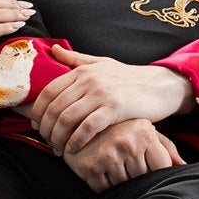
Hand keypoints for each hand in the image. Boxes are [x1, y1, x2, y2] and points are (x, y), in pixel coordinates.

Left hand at [29, 45, 191, 156]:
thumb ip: (76, 59)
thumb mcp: (102, 63)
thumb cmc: (129, 78)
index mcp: (82, 70)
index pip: (48, 91)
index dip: (38, 111)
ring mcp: (102, 93)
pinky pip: (87, 128)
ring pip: (67, 119)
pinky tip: (74, 149)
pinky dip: (76, 141)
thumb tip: (54, 49)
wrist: (161, 86)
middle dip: (47, 129)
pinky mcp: (115, 108)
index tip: (37, 126)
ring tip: (59, 149)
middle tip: (47, 142)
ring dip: (59, 138)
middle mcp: (89, 79)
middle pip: (55, 108)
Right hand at [66, 118, 185, 189]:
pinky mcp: (89, 167)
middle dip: (137, 176)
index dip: (155, 171)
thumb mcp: (145, 131)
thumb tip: (183, 167)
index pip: (162, 167)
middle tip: (126, 163)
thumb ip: (166, 148)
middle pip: (143, 178)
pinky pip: (104, 189)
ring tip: (113, 165)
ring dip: (120, 181)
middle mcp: (127, 143)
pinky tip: (101, 170)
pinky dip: (105, 185)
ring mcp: (107, 156)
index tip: (146, 164)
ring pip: (124, 186)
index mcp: (144, 133)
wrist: (79, 122)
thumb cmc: (120, 129)